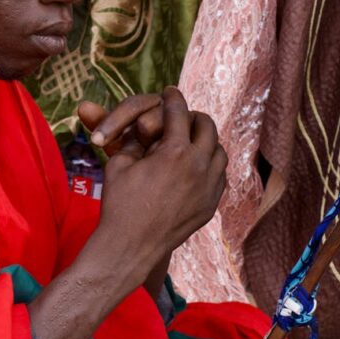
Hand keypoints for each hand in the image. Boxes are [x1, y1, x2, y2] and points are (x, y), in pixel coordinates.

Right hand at [94, 87, 226, 283]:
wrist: (130, 246)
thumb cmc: (119, 203)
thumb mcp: (120, 163)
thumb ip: (136, 140)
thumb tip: (143, 125)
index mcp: (174, 152)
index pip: (178, 113)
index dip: (173, 98)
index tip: (170, 92)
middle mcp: (198, 166)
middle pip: (207, 127)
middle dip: (194, 117)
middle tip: (183, 115)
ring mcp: (208, 187)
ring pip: (219, 151)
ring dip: (206, 142)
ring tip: (193, 140)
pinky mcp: (210, 205)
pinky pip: (220, 176)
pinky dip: (211, 166)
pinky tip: (197, 166)